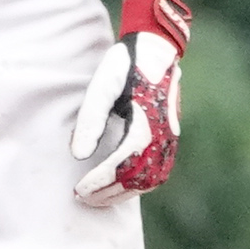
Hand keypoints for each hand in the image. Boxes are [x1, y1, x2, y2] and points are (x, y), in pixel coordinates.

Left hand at [71, 0, 189, 206]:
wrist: (156, 50)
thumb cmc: (124, 65)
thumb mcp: (101, 87)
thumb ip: (90, 120)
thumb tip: (79, 155)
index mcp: (146, 123)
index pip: (121, 165)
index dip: (99, 182)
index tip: (78, 190)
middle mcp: (162, 135)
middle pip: (136, 179)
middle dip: (107, 193)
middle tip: (81, 198)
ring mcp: (170, 138)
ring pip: (150, 180)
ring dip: (123, 193)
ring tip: (97, 198)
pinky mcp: (170, 138)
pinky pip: (158, 172)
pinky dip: (138, 186)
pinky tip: (120, 186)